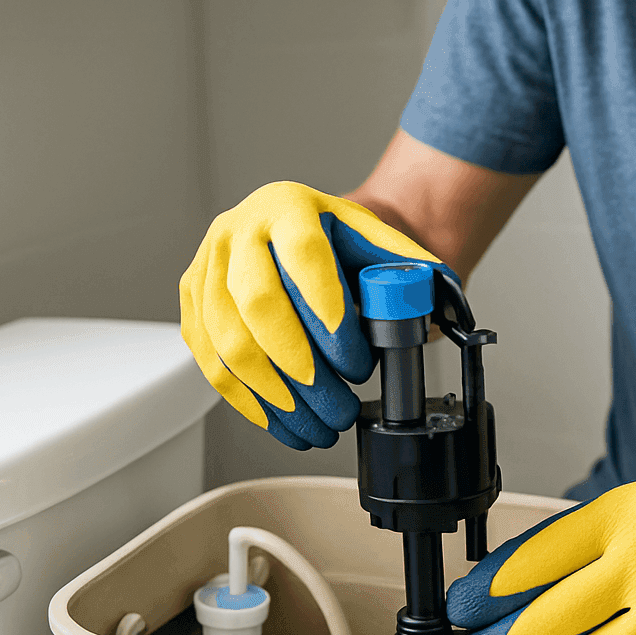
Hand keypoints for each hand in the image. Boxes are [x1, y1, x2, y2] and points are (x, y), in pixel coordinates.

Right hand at [180, 181, 456, 448]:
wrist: (310, 235)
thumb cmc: (345, 247)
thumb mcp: (381, 246)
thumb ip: (410, 270)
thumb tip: (442, 297)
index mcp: (288, 207)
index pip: (305, 259)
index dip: (329, 316)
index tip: (357, 363)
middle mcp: (237, 231)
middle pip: (256, 303)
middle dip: (301, 367)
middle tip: (338, 406)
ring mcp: (207, 269)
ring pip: (228, 342)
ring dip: (277, 397)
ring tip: (319, 426)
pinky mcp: (193, 307)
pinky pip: (211, 363)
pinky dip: (250, 403)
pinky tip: (285, 424)